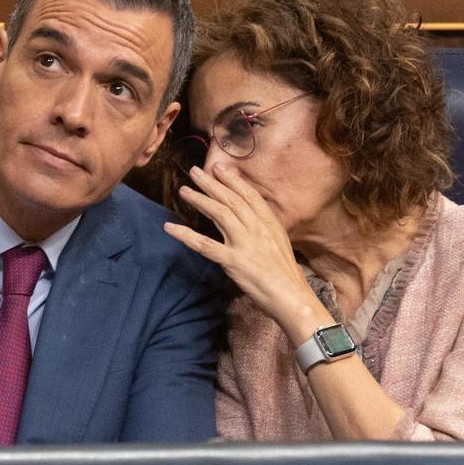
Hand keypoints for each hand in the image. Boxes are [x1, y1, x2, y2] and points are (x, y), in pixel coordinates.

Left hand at [162, 164, 323, 337]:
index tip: (219, 167)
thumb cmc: (286, 275)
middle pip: (231, 200)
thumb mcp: (279, 244)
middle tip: (195, 171)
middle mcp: (257, 229)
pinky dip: (186, 235)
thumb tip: (248, 218)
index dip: (233, 180)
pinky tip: (170, 227)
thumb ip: (263, 229)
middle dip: (212, 183)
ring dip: (200, 200)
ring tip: (184, 190)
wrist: (293, 297)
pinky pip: (205, 245)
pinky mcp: (234, 262)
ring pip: (219, 214)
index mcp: (270, 224)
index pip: (250, 195)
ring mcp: (246, 244)